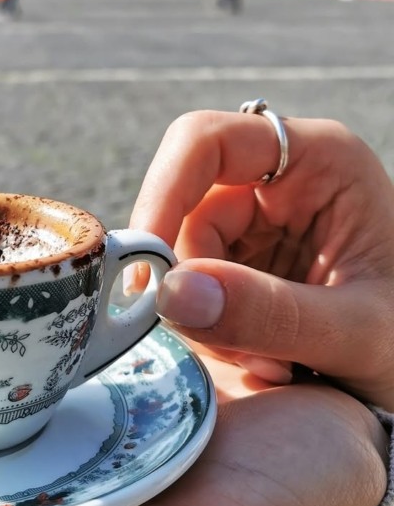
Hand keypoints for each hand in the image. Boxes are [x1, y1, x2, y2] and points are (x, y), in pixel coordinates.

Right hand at [126, 111, 393, 409]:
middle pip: (187, 208)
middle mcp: (281, 177)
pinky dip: (215, 329)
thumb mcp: (358, 332)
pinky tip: (262, 358)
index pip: (206, 142)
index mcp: (320, 159)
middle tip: (226, 347)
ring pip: (186, 254)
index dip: (163, 194)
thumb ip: (271, 313)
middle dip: (195, 282)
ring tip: (269, 363)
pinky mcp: (247, 256)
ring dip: (208, 318)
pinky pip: (198, 284)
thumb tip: (171, 294)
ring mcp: (261, 217)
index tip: (147, 272)